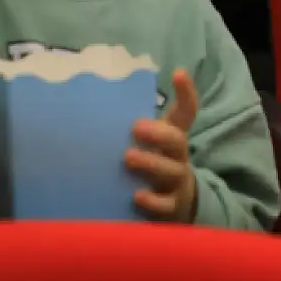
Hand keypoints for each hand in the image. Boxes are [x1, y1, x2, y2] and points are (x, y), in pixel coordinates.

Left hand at [125, 69, 198, 221]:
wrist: (174, 205)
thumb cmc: (151, 164)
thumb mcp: (148, 143)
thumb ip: (132, 126)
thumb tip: (93, 101)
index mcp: (173, 136)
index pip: (185, 111)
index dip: (186, 93)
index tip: (178, 73)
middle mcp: (177, 156)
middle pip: (176, 140)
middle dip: (158, 132)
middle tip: (136, 127)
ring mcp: (176, 182)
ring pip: (170, 170)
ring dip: (151, 163)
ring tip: (128, 157)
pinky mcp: (171, 207)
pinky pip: (165, 205)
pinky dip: (152, 201)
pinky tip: (136, 196)